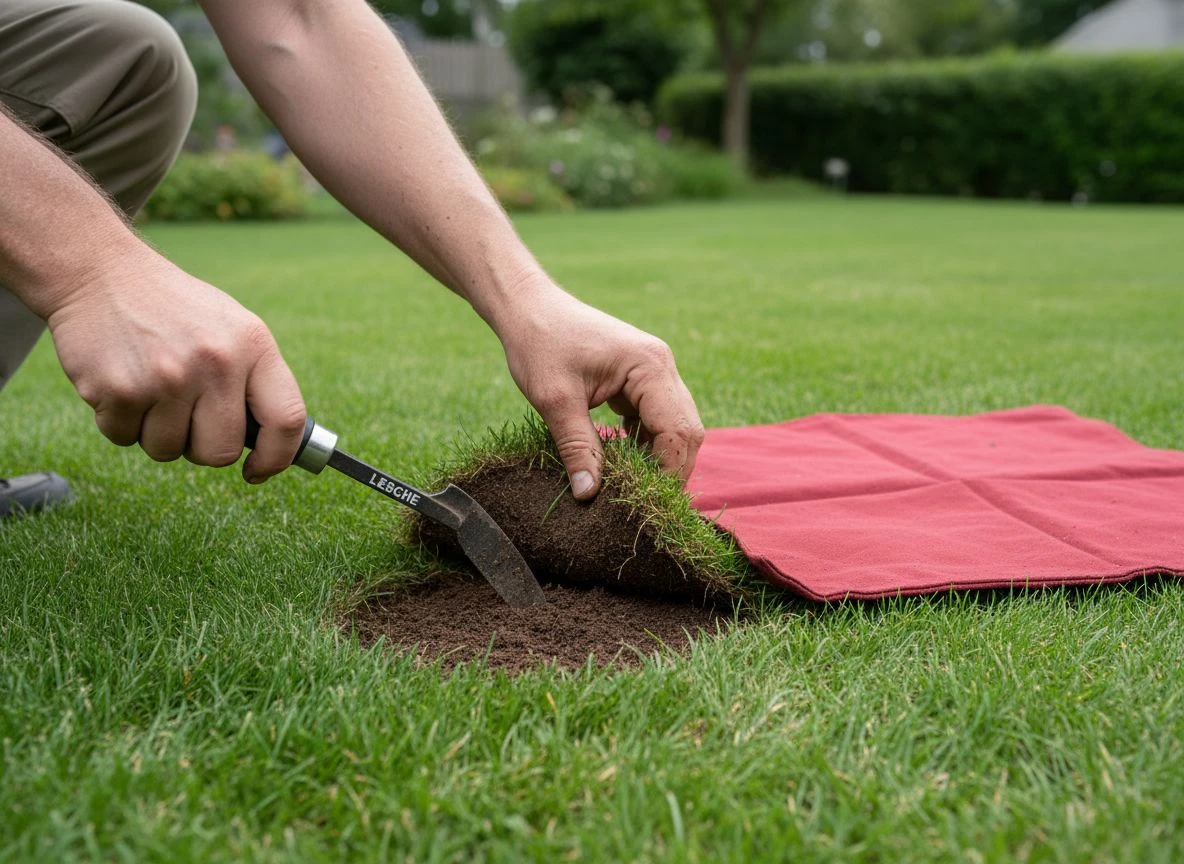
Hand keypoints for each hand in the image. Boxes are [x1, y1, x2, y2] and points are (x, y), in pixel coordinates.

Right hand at [44, 246, 305, 482]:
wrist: (101, 274)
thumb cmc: (175, 311)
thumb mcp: (233, 329)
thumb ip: (255, 381)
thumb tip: (276, 446)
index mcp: (254, 345)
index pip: (287, 419)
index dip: (277, 456)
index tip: (258, 470)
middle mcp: (216, 361)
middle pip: (221, 452)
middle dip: (202, 446)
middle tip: (185, 415)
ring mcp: (167, 377)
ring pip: (168, 451)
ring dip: (156, 432)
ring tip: (151, 387)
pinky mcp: (120, 389)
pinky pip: (124, 438)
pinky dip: (120, 421)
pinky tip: (123, 381)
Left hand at [499, 286, 703, 500]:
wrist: (528, 308)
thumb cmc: (540, 345)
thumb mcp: (555, 400)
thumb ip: (577, 447)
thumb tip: (589, 495)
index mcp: (650, 367)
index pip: (677, 431)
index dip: (668, 471)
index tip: (645, 502)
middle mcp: (661, 366)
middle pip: (686, 430)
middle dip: (670, 468)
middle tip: (644, 502)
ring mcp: (654, 370)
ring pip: (675, 425)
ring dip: (659, 457)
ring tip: (632, 486)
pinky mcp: (640, 378)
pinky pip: (656, 418)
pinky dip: (646, 443)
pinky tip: (624, 461)